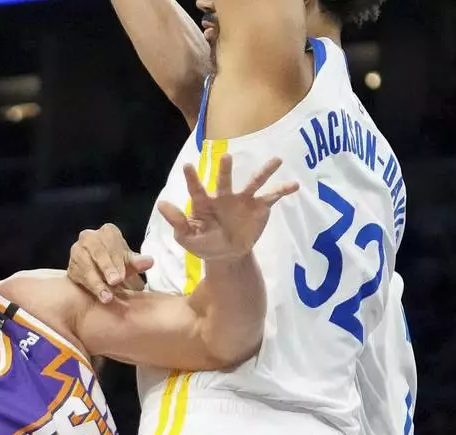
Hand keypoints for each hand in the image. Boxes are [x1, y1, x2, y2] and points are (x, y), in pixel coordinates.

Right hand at [67, 223, 154, 303]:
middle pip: (97, 252)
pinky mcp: (71, 266)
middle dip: (107, 268)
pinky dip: (90, 287)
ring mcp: (77, 251)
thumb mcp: (129, 263)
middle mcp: (89, 237)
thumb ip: (137, 262)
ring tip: (107, 297)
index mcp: (107, 232)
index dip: (117, 260)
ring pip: (86, 265)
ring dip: (97, 282)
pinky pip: (79, 276)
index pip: (111, 243)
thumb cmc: (119, 265)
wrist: (104, 276)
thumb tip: (149, 262)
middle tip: (115, 282)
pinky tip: (98, 295)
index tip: (122, 275)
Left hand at [158, 154, 297, 262]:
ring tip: (277, 160)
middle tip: (226, 157)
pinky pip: (272, 197)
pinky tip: (294, 185)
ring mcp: (244, 200)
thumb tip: (161, 204)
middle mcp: (225, 197)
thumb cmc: (205, 244)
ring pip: (254, 182)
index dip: (192, 179)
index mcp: (205, 203)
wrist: (227, 255)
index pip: (197, 190)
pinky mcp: (259, 207)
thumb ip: (177, 222)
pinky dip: (283, 190)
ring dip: (265, 171)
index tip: (187, 166)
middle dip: (225, 170)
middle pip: (225, 181)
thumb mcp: (187, 238)